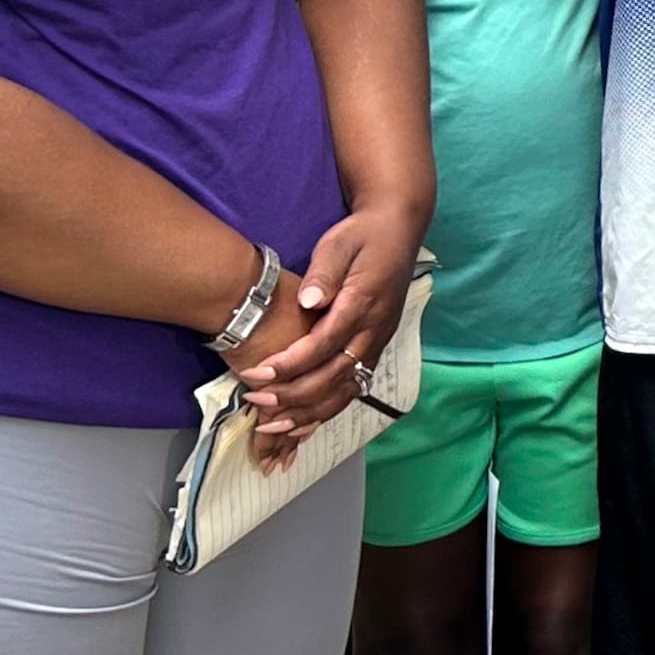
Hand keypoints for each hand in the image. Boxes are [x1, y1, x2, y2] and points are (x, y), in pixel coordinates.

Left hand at [241, 204, 422, 460]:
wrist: (398, 230)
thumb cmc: (362, 235)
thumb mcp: (340, 242)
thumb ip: (325, 273)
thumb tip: (308, 302)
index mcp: (365, 303)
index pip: (325, 343)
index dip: (291, 363)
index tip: (257, 374)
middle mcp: (375, 329)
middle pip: (335, 375)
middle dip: (293, 394)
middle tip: (256, 400)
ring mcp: (378, 342)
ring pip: (346, 390)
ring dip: (309, 412)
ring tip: (272, 424)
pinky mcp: (375, 348)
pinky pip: (353, 388)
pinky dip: (327, 410)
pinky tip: (301, 424)